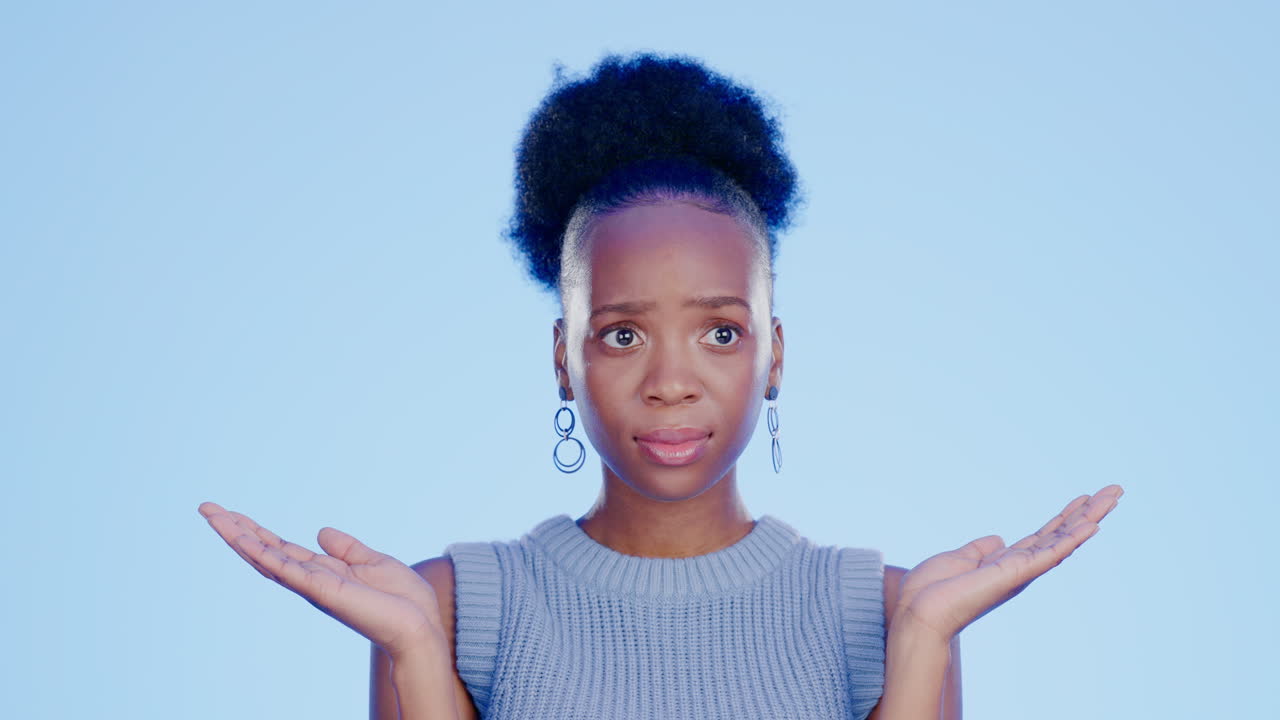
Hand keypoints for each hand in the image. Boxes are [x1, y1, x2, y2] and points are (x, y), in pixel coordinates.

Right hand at [197, 501, 444, 658]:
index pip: (280, 548)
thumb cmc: (401, 600)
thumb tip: (321, 532)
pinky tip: (244, 539)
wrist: (418, 624)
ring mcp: (313, 586)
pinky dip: (265, 554)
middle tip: (207, 508)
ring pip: (267, 558)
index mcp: (322, 572)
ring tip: (214, 517)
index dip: (256, 532)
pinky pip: (287, 570)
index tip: (231, 514)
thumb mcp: (371, 562)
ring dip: (239, 538)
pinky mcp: (323, 590)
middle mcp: (310, 579)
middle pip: (264, 551)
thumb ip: (345, 548)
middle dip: (236, 531)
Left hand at [893, 484, 1123, 642]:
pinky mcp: (1016, 574)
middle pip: (1062, 534)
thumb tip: (999, 540)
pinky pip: (1050, 554)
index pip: (1044, 536)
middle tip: (1115, 491)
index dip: (1064, 518)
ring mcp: (1021, 571)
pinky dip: (1072, 540)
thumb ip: (980, 550)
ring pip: (1064, 540)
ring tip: (1113, 496)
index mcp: (1007, 563)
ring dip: (1089, 518)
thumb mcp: (958, 559)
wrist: (919, 611)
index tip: (1084, 498)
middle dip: (1088, 513)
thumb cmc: (932, 590)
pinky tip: (1092, 525)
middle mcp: (1021, 568)